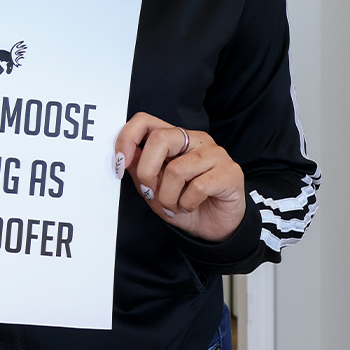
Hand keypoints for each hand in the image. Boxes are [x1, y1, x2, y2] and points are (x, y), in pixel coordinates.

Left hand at [115, 113, 245, 241]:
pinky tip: (191, 207)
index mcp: (175, 138)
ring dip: (167, 197)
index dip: (128, 138)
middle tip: (150, 192)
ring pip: (177, 168)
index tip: (120, 163)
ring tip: (174, 206)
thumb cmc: (187, 204)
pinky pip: (198, 186)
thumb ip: (140, 171)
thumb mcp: (155, 190)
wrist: (217, 228)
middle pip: (160, 139)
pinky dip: (187, 204)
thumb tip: (124, 157)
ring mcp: (215, 153)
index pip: (146, 121)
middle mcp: (195, 139)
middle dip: (146, 171)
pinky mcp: (230, 172)